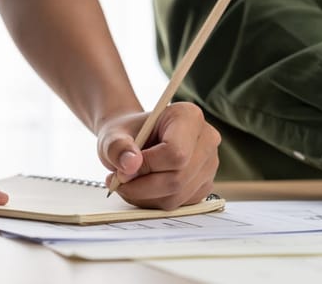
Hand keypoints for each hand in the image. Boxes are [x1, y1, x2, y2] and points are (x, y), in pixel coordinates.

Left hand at [97, 103, 220, 209]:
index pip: (176, 152)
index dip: (147, 166)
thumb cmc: (127, 135)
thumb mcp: (113, 136)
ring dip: (146, 197)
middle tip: (120, 181)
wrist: (134, 141)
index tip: (124, 169)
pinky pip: (179, 204)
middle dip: (143, 186)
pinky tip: (144, 188)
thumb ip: (117, 147)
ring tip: (129, 184)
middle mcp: (207, 139)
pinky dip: (155, 202)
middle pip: (178, 178)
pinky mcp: (205, 185)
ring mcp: (209, 164)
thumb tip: (131, 165)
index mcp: (189, 116)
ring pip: (177, 195)